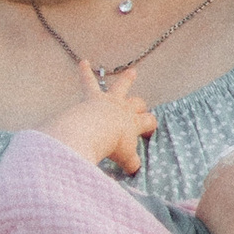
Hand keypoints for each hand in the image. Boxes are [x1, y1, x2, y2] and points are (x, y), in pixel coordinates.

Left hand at [42, 79, 159, 175]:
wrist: (95, 133)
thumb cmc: (111, 147)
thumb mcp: (125, 160)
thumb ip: (131, 164)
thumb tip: (134, 171)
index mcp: (134, 124)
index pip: (149, 122)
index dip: (151, 126)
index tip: (150, 132)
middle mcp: (124, 109)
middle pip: (137, 103)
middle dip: (140, 106)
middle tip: (141, 109)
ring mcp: (109, 100)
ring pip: (121, 87)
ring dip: (127, 79)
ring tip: (132, 72)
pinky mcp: (92, 97)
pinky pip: (88, 81)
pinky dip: (84, 71)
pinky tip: (82, 61)